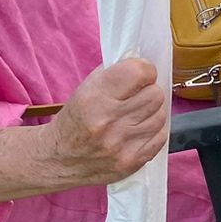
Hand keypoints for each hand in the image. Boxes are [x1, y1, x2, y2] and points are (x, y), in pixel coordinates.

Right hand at [47, 58, 167, 186]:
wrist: (59, 160)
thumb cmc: (76, 119)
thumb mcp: (87, 87)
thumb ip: (116, 70)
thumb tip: (144, 59)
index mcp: (94, 98)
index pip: (140, 72)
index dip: (144, 70)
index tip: (139, 75)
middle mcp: (107, 122)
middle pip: (155, 94)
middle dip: (148, 92)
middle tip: (135, 97)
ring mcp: (120, 145)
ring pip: (161, 116)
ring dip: (151, 113)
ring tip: (134, 116)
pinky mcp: (130, 163)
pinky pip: (161, 137)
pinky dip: (152, 133)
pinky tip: (136, 132)